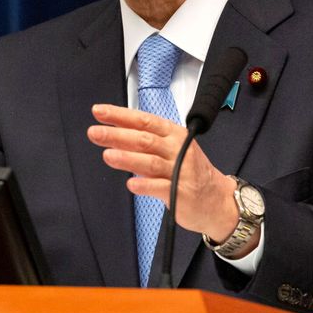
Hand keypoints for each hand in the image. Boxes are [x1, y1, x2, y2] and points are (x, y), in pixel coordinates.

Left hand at [87, 103, 249, 251]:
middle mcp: (177, 150)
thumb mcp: (172, 148)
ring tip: (108, 155)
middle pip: (144, 139)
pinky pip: (160, 188)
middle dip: (117, 135)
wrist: (217, 200)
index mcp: (173, 134)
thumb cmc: (190, 171)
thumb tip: (112, 132)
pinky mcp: (181, 193)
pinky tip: (131, 184)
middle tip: (95, 133)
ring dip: (127, 158)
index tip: (99, 112)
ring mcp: (180, 171)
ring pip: (151, 162)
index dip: (121, 115)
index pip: (144, 121)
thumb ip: (145, 142)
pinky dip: (144, 185)